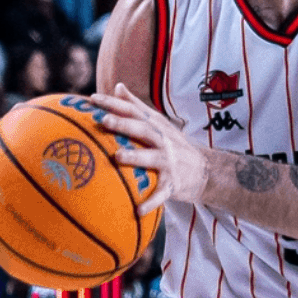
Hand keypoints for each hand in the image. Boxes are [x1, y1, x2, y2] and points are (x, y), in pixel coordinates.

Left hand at [89, 83, 200, 212]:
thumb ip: (137, 106)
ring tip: (118, 157)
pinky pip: (161, 193)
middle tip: (104, 120)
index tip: (93, 99)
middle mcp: (163, 140)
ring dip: (135, 157)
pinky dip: (150, 202)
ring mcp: (169, 161)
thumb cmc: (172, 145)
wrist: (205, 170)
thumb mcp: (158, 123)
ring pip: (151, 158)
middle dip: (124, 124)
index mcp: (156, 126)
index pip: (134, 111)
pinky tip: (137, 211)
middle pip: (142, 130)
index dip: (114, 103)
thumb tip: (117, 87)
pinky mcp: (173, 183)